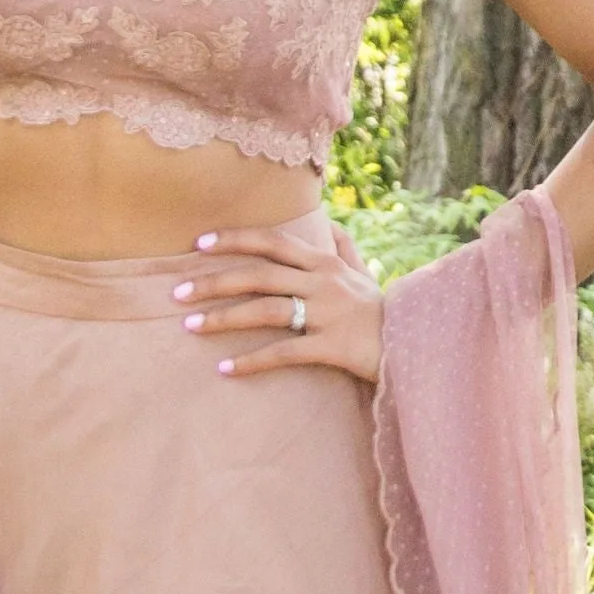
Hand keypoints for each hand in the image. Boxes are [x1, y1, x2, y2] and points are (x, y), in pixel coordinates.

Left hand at [177, 201, 385, 387]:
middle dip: (214, 281)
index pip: (273, 243)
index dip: (235, 239)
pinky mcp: (331, 347)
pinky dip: (252, 361)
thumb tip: (328, 224)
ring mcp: (327, 314)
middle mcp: (323, 283)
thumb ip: (344, 249)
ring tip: (190, 327)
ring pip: (265, 310)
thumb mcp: (364, 274)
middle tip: (177, 292)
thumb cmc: (382, 311)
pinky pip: (284, 353)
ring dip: (223, 318)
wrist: (416, 344)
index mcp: (325, 263)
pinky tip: (225, 369)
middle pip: (259, 275)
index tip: (200, 242)